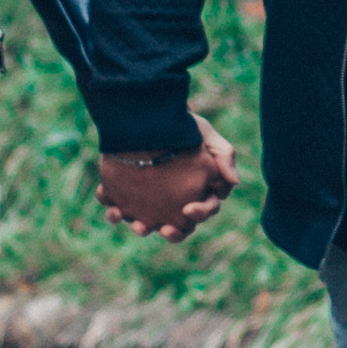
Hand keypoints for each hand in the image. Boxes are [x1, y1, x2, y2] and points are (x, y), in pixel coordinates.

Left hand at [97, 118, 239, 242]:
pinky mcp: (126, 196)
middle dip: (172, 233)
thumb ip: (224, 156)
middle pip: (177, 228)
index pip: (205, 210)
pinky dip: (114, 210)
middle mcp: (174, 203)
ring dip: (141, 228)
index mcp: (198, 192)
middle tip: (164, 229)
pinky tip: (112, 205)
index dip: (200, 213)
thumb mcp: (206, 135)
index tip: (188, 209)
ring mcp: (149, 202)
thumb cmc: (184, 126)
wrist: (150, 114)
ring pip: (147, 224)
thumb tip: (235, 182)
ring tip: (136, 224)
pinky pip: (120, 209)